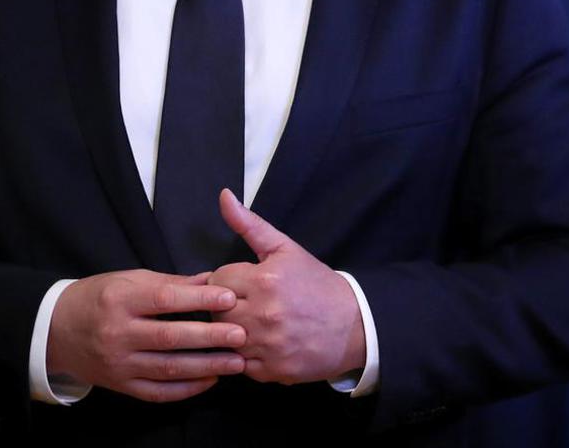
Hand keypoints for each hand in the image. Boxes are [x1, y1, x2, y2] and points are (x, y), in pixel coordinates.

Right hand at [47, 269, 248, 401]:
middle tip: (241, 334)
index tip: (228, 296)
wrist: (57, 330)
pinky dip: (186, 388)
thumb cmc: (97, 297)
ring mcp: (119, 363)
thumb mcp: (127, 279)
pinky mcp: (121, 385)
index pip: (164, 300)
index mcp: (120, 299)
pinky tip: (210, 380)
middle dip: (210, 337)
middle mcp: (118, 333)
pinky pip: (158, 391)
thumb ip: (168, 283)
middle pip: (170, 337)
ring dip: (206, 367)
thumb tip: (209, 280)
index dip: (198, 298)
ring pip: (168, 368)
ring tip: (236, 362)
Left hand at [209, 188, 366, 383]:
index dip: (226, 280)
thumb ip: (250, 224)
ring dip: (231, 332)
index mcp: (264, 280)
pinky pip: (239, 365)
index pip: (216, 280)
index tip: (241, 283)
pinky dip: (244, 356)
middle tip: (243, 303)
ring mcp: (267, 347)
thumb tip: (223, 196)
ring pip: (224, 340)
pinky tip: (260, 343)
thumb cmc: (316, 284)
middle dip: (224, 306)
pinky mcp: (272, 372)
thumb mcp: (285, 249)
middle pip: (214, 311)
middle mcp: (263, 315)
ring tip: (250, 323)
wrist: (354, 325)